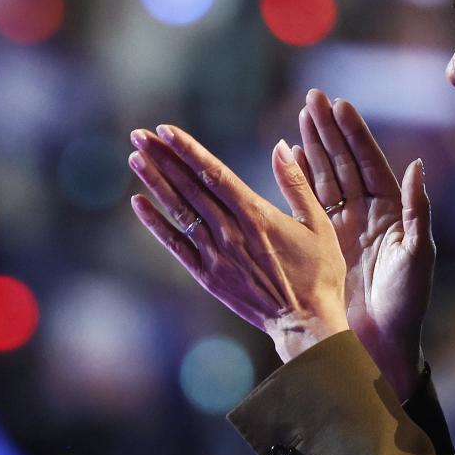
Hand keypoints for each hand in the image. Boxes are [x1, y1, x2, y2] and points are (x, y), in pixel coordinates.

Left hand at [127, 125, 348, 361]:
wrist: (305, 324)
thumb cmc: (319, 273)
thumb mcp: (319, 223)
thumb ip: (296, 183)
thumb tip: (280, 145)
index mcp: (257, 216)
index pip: (214, 174)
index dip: (188, 150)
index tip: (166, 130)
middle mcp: (230, 232)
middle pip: (190, 187)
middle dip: (163, 158)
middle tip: (139, 135)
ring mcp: (216, 255)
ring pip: (180, 212)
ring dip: (155, 183)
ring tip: (135, 158)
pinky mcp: (208, 276)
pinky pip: (176, 246)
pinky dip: (156, 224)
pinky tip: (139, 203)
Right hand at [295, 90, 434, 399]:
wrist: (381, 342)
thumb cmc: (406, 302)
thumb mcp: (418, 254)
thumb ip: (419, 209)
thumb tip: (418, 166)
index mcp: (392, 210)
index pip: (369, 162)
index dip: (355, 134)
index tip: (340, 105)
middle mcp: (367, 211)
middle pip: (344, 161)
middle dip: (329, 129)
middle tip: (313, 98)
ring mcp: (344, 224)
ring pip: (325, 176)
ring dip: (313, 145)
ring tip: (300, 115)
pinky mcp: (324, 240)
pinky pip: (310, 202)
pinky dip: (299, 178)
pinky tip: (288, 155)